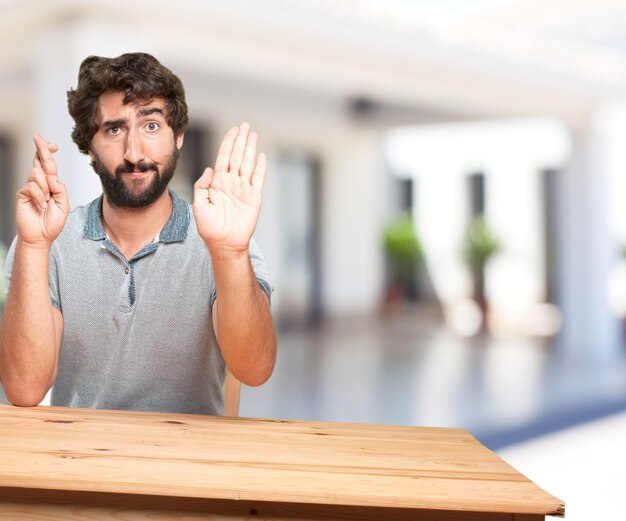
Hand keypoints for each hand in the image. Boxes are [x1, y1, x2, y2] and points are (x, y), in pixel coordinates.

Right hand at [16, 135, 69, 246]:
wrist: (41, 236)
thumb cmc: (52, 222)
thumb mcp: (63, 205)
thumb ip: (60, 189)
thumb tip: (51, 176)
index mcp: (51, 185)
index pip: (49, 165)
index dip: (49, 153)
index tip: (52, 144)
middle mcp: (40, 183)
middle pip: (39, 161)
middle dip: (41, 148)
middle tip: (38, 137)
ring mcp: (30, 187)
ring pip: (37, 174)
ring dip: (45, 187)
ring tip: (46, 201)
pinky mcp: (23, 194)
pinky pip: (32, 187)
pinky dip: (40, 196)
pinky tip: (41, 205)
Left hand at [193, 123, 266, 254]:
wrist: (224, 244)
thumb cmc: (209, 228)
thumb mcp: (199, 205)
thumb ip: (202, 185)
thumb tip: (210, 168)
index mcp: (218, 183)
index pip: (224, 158)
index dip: (228, 143)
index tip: (233, 130)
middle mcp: (231, 183)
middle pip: (237, 156)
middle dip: (241, 140)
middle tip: (245, 125)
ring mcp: (244, 190)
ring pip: (248, 164)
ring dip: (250, 149)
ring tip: (253, 134)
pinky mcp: (254, 198)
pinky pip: (258, 179)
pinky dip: (260, 167)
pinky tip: (261, 155)